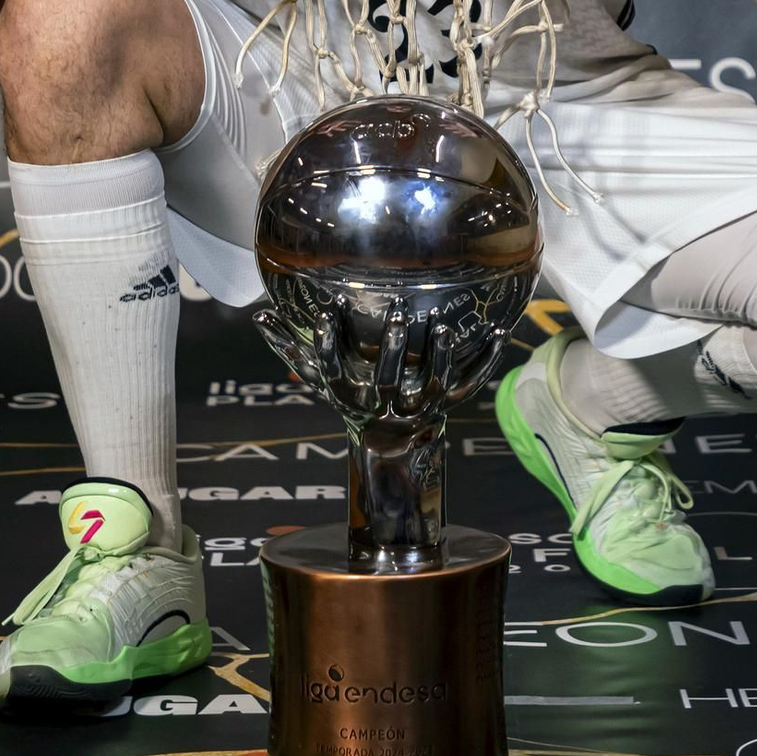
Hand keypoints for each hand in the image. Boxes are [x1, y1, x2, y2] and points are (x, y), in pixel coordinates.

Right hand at [254, 295, 511, 418]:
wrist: (392, 442)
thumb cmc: (352, 400)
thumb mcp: (321, 379)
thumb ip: (289, 349)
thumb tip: (256, 316)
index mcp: (351, 399)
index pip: (333, 374)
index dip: (328, 347)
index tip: (326, 312)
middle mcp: (384, 407)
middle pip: (386, 383)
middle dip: (391, 350)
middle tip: (394, 313)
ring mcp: (419, 408)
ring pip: (432, 386)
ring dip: (438, 357)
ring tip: (440, 327)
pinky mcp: (448, 404)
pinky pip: (471, 382)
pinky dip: (487, 359)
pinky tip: (500, 331)